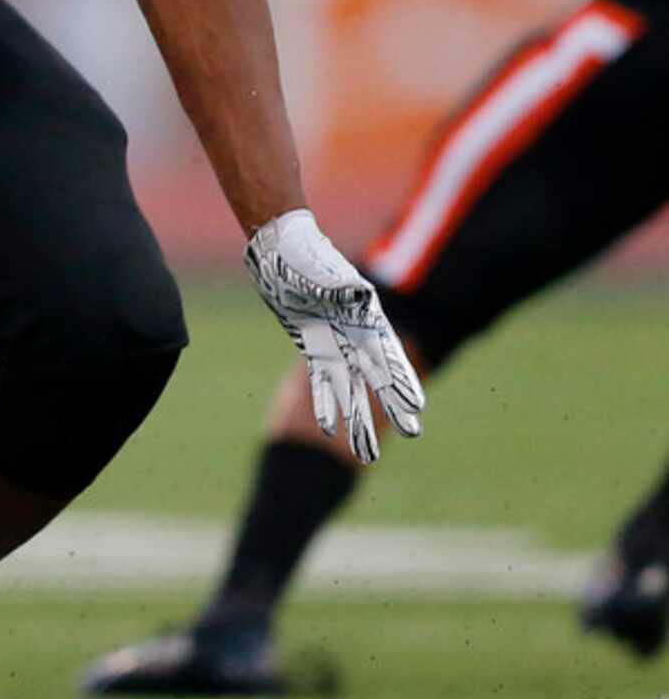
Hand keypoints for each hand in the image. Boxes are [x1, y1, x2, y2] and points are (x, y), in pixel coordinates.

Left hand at [246, 209, 425, 463]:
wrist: (281, 251)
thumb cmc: (305, 255)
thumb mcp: (322, 271)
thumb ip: (340, 287)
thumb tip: (358, 297)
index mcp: (366, 320)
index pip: (388, 356)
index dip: (402, 381)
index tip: (417, 407)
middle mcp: (356, 337)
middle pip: (376, 379)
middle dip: (392, 406)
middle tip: (413, 434)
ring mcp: (336, 344)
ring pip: (351, 388)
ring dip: (358, 416)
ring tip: (368, 448)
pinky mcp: (314, 348)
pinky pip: (322, 382)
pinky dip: (326, 403)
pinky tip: (328, 427)